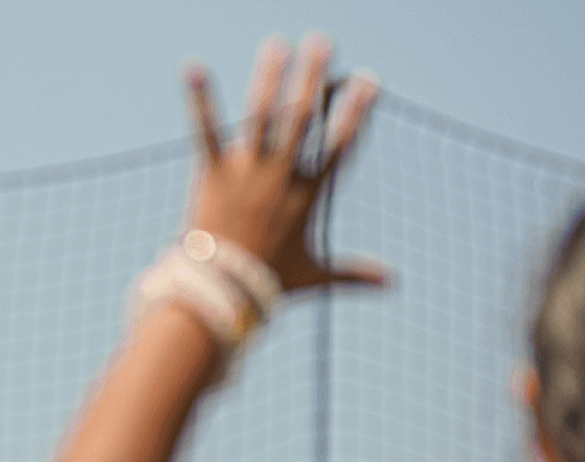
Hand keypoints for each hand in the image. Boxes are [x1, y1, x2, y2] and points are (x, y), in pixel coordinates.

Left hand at [186, 34, 386, 294]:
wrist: (220, 296)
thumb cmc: (268, 284)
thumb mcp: (314, 276)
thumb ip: (353, 272)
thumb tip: (392, 282)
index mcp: (306, 197)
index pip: (337, 147)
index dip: (355, 112)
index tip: (369, 80)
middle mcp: (279, 179)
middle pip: (300, 120)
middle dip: (312, 79)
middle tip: (322, 43)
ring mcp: (246, 174)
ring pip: (260, 117)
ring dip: (269, 78)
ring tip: (277, 46)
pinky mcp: (213, 176)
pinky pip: (205, 132)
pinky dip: (199, 99)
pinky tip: (192, 66)